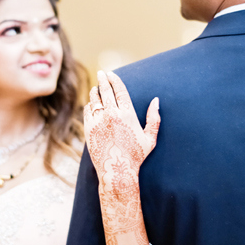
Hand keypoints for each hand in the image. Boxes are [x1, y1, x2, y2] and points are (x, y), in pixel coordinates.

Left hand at [85, 71, 159, 244]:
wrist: (117, 171)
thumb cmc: (136, 156)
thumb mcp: (150, 138)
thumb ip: (154, 118)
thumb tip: (156, 101)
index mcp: (127, 115)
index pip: (119, 90)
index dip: (114, 79)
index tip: (111, 74)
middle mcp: (111, 115)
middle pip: (105, 91)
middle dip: (103, 79)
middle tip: (101, 73)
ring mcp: (98, 122)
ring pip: (94, 99)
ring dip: (95, 91)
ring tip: (97, 88)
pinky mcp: (88, 129)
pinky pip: (87, 111)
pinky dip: (89, 105)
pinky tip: (92, 104)